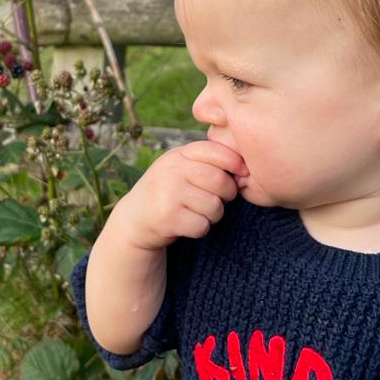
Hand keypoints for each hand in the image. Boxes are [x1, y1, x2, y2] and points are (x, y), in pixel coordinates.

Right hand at [114, 140, 248, 251]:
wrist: (135, 220)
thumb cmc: (168, 191)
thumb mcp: (180, 167)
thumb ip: (206, 161)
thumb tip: (245, 167)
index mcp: (178, 154)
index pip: (215, 151)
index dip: (235, 162)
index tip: (241, 173)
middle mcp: (171, 170)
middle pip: (220, 181)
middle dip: (227, 194)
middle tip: (219, 198)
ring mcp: (168, 193)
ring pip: (214, 206)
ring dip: (213, 215)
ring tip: (198, 212)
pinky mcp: (168, 218)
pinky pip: (202, 225)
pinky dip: (201, 229)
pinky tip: (188, 224)